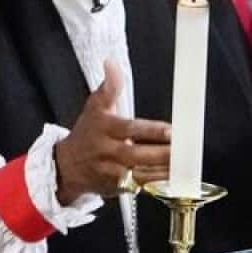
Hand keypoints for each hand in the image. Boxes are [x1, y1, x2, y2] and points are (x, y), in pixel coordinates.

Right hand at [54, 60, 170, 203]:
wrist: (66, 167)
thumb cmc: (86, 134)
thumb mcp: (95, 107)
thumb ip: (109, 87)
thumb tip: (111, 64)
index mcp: (104, 129)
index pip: (130, 129)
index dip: (151, 131)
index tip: (170, 130)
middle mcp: (107, 152)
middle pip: (137, 155)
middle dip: (162, 153)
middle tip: (184, 149)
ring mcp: (112, 172)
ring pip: (141, 174)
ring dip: (164, 171)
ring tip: (185, 165)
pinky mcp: (118, 188)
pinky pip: (141, 188)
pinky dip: (158, 184)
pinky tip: (174, 179)